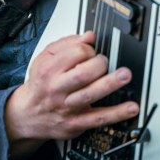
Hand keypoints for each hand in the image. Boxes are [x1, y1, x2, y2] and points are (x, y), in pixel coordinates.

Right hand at [4, 31, 138, 159]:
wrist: (28, 115)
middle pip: (83, 74)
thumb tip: (89, 36)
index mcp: (49, 69)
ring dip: (111, 84)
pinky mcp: (76, 123)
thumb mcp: (45, 58)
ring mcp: (67, 107)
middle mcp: (57, 88)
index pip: (75, 53)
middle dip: (100, 64)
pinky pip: (98, 119)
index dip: (89, 49)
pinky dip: (117, 114)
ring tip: (125, 75)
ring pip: (91, 95)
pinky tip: (131, 108)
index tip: (93, 50)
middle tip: (107, 61)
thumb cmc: (40, 83)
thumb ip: (67, 44)